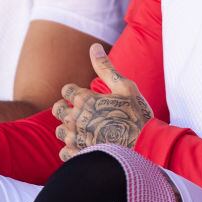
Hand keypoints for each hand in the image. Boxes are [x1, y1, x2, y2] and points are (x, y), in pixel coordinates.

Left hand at [51, 44, 152, 160]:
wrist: (144, 147)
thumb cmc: (136, 115)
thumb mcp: (125, 87)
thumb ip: (106, 67)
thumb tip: (93, 46)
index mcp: (85, 99)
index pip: (66, 90)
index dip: (75, 92)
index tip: (86, 97)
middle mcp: (76, 118)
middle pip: (57, 109)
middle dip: (65, 108)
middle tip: (81, 112)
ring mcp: (76, 138)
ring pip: (60, 131)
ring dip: (68, 129)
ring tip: (85, 130)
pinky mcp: (79, 155)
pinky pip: (64, 152)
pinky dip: (71, 149)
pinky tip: (85, 146)